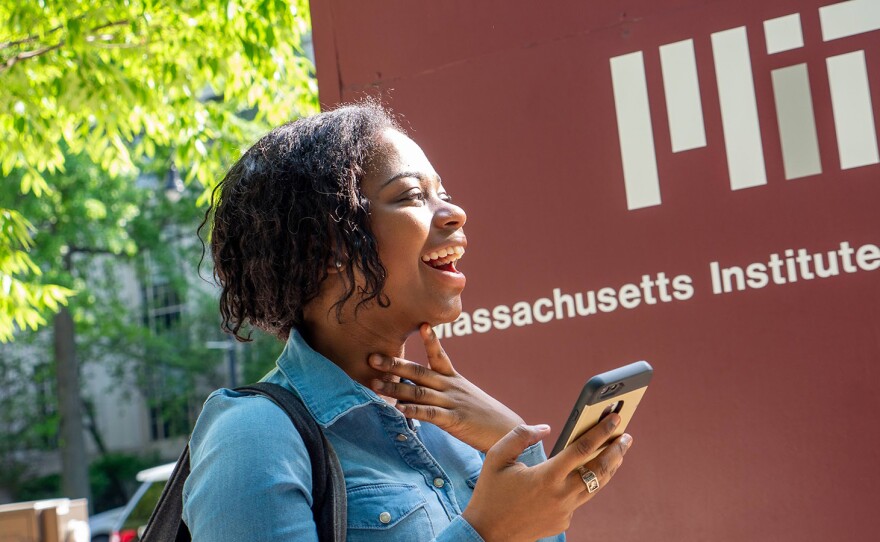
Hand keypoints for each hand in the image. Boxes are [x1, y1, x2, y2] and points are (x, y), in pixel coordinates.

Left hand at [368, 323, 524, 451]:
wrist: (508, 433)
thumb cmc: (484, 416)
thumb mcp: (465, 397)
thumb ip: (445, 391)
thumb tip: (421, 390)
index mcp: (454, 379)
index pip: (439, 355)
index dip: (430, 339)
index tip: (421, 324)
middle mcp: (451, 386)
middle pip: (419, 372)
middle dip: (394, 365)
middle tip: (372, 358)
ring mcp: (452, 402)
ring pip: (419, 392)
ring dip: (395, 388)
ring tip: (374, 384)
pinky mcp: (454, 420)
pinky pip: (430, 413)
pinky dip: (413, 410)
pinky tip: (398, 409)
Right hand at [463, 415, 632, 540]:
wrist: (487, 534)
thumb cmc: (490, 492)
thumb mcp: (497, 457)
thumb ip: (521, 435)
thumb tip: (546, 428)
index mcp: (546, 477)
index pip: (582, 449)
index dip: (601, 431)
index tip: (614, 418)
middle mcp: (561, 495)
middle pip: (599, 469)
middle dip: (616, 450)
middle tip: (626, 436)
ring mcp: (565, 511)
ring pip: (594, 486)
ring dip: (608, 468)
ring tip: (617, 453)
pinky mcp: (563, 522)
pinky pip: (579, 499)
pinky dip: (585, 484)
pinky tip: (586, 475)